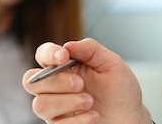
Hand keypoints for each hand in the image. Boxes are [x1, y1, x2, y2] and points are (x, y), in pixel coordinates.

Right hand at [23, 38, 152, 123]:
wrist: (130, 116)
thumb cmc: (120, 89)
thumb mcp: (111, 63)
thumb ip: (90, 50)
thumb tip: (68, 45)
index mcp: (67, 66)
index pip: (43, 55)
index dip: (48, 53)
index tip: (63, 57)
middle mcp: (57, 86)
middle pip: (32, 81)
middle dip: (56, 81)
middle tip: (80, 84)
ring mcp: (56, 107)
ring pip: (40, 104)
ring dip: (66, 102)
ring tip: (90, 101)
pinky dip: (77, 120)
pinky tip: (93, 116)